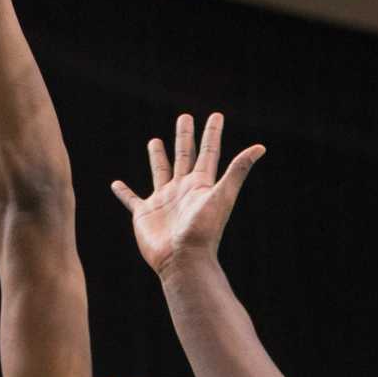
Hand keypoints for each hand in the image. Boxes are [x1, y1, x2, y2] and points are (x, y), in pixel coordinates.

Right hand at [112, 112, 265, 277]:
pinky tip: (116, 184)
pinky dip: (123, 192)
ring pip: (159, 172)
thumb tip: (261, 147)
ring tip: (154, 141)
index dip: (212, 133)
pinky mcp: (145, 214)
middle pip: (184, 156)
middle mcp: (182, 190)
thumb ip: (238, 170)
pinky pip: (132, 200)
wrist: (184, 260)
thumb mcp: (222, 195)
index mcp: (200, 185)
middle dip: (185, 137)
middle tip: (184, 118)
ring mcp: (163, 202)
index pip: (208, 152)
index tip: (216, 116)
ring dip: (157, 157)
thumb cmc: (204, 230)